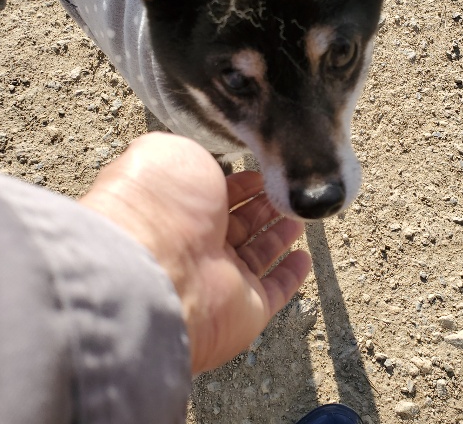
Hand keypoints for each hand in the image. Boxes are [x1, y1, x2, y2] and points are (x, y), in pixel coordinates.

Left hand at [80, 132, 310, 373]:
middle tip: (287, 195)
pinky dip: (292, 276)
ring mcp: (224, 279)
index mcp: (180, 210)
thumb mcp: (169, 153)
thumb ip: (189, 152)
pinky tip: (304, 258)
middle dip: (264, 208)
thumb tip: (203, 161)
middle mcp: (199, 246)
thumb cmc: (159, 205)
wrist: (158, 271)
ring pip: (259, 255)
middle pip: (241, 226)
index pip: (218, 197)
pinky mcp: (248, 309)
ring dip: (280, 237)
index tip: (265, 174)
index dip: (242, 185)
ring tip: (300, 219)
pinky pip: (276, 291)